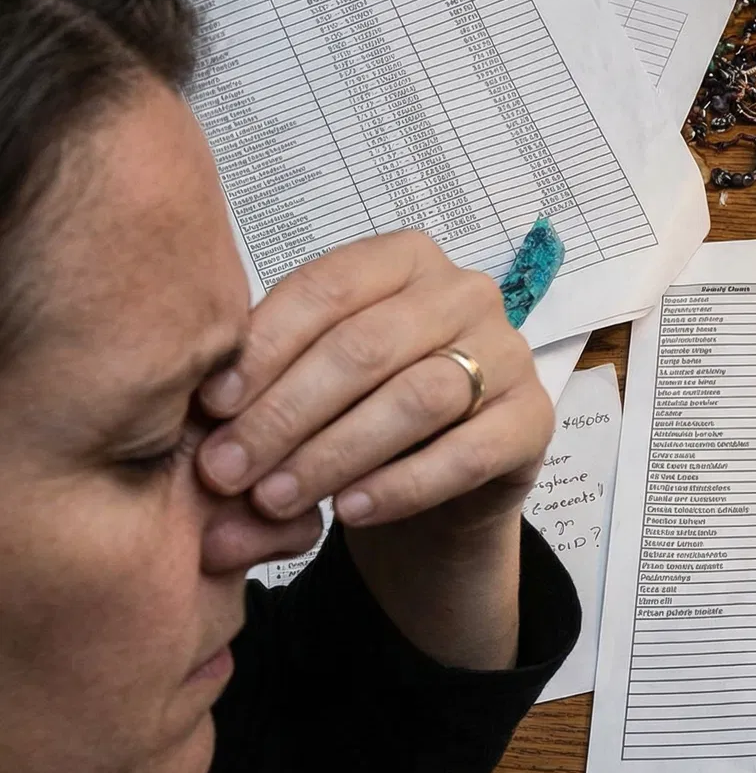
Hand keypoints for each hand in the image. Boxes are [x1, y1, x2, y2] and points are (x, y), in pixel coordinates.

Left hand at [196, 231, 553, 537]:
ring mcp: (509, 353)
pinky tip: (350, 512)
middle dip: (286, 413)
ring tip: (275, 500)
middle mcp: (466, 292)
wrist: (442, 481)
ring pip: (418, 397)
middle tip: (226, 474)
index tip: (209, 409)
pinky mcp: (534, 419)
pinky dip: (402, 485)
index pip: (328, 288)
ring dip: (335, 453)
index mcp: (405, 260)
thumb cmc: (363, 411)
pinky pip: (468, 452)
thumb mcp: (311, 382)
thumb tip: (203, 430)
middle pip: (367, 346)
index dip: (262, 349)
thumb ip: (265, 388)